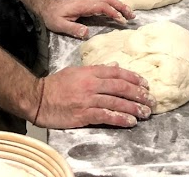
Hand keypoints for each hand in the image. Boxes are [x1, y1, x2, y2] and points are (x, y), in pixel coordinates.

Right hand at [32, 65, 155, 128]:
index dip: (133, 78)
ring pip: (116, 102)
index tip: (145, 83)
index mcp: (89, 72)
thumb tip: (115, 66)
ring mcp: (88, 99)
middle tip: (150, 99)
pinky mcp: (83, 114)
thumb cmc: (56, 85)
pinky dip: (120, 118)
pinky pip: (106, 115)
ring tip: (145, 112)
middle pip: (120, 87)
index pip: (116, 73)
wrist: (38, 98)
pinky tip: (130, 121)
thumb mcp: (76, 71)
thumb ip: (96, 69)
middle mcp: (91, 84)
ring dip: (133, 108)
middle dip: (138, 93)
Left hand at [39, 0, 134, 38]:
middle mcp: (88, 2)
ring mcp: (89, 3)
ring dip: (120, 6)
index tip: (120, 20)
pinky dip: (114, 7)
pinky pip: (104, 4)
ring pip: (108, 1)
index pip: (101, 6)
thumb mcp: (59, 24)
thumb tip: (86, 33)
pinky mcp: (89, 5)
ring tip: (130, 15)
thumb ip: (73, 29)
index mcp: (83, 6)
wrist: (47, 6)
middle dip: (121, 7)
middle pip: (108, 0)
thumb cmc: (53, 15)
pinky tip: (119, 14)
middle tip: (132, 16)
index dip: (112, 12)